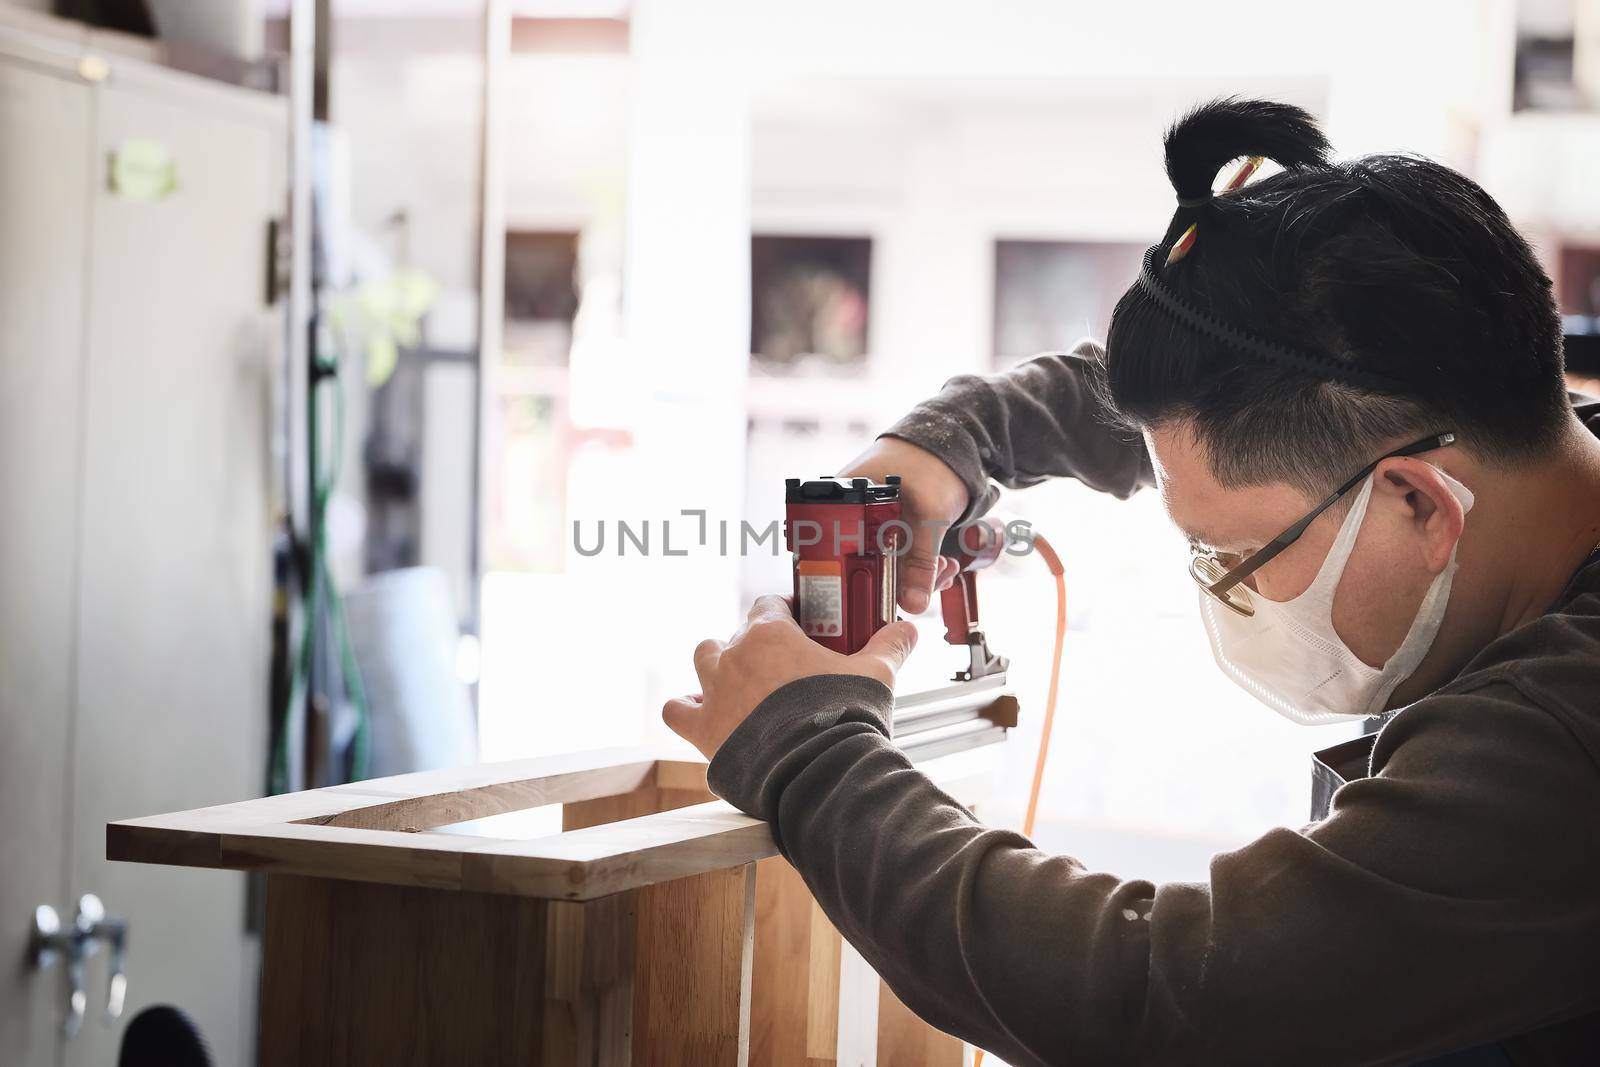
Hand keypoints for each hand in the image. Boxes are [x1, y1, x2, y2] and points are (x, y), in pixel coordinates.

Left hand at [662, 594, 918, 760]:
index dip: (783, 612)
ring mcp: (715, 691)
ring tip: (740, 683)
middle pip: (736, 634)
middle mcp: (735, 655)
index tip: (799, 623)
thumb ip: (889, 646)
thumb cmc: (843, 717)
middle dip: (754, 645)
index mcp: (771, 634)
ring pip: (703, 661)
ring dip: (717, 668)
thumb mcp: (875, 674)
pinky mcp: (703, 730)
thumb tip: (907, 630)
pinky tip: (700, 712)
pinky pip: (677, 710)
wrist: (817, 770)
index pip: (769, 605)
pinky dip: (686, 708)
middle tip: (780, 666)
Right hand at [839, 437, 968, 612]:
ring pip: (886, 564)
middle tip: (931, 581)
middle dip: (900, 582)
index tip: (882, 594)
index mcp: (843, 501)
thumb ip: (921, 562)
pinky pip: (901, 557)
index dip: (854, 578)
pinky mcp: (893, 528)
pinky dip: (921, 566)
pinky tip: (941, 566)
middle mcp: (853, 514)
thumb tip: (912, 604)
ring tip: (944, 570)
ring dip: (917, 576)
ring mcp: (873, 522)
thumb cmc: (932, 462)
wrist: (957, 442)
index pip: (833, 551)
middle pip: (864, 565)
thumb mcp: (929, 516)